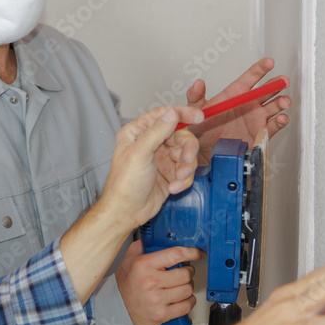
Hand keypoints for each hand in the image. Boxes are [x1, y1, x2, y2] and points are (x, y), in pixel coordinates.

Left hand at [100, 105, 202, 227]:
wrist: (127, 211)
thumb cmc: (125, 183)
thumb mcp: (140, 153)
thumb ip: (156, 132)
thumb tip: (171, 114)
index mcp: (138, 133)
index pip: (163, 115)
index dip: (182, 113)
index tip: (199, 117)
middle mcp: (151, 143)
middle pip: (180, 136)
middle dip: (187, 149)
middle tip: (187, 160)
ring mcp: (161, 158)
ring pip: (186, 154)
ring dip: (186, 167)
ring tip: (178, 178)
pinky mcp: (169, 173)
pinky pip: (186, 171)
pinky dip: (183, 180)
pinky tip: (173, 188)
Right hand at [116, 240, 203, 324]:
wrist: (118, 308)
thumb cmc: (125, 284)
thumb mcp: (129, 259)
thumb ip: (142, 246)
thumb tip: (157, 237)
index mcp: (144, 265)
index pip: (175, 254)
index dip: (191, 253)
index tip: (198, 253)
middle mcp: (150, 282)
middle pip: (185, 274)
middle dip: (188, 272)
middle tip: (182, 273)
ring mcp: (156, 299)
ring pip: (188, 290)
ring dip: (187, 288)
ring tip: (180, 286)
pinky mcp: (162, 314)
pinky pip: (186, 306)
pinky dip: (188, 302)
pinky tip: (181, 298)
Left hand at [186, 58, 290, 164]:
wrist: (204, 151)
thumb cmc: (201, 128)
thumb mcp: (196, 110)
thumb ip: (196, 96)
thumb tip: (198, 83)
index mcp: (235, 94)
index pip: (250, 78)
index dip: (260, 69)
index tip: (269, 62)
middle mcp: (249, 104)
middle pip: (267, 91)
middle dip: (277, 84)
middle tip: (283, 81)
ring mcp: (256, 118)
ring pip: (274, 106)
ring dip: (281, 102)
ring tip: (284, 101)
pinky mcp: (260, 134)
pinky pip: (274, 126)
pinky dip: (280, 122)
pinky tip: (281, 118)